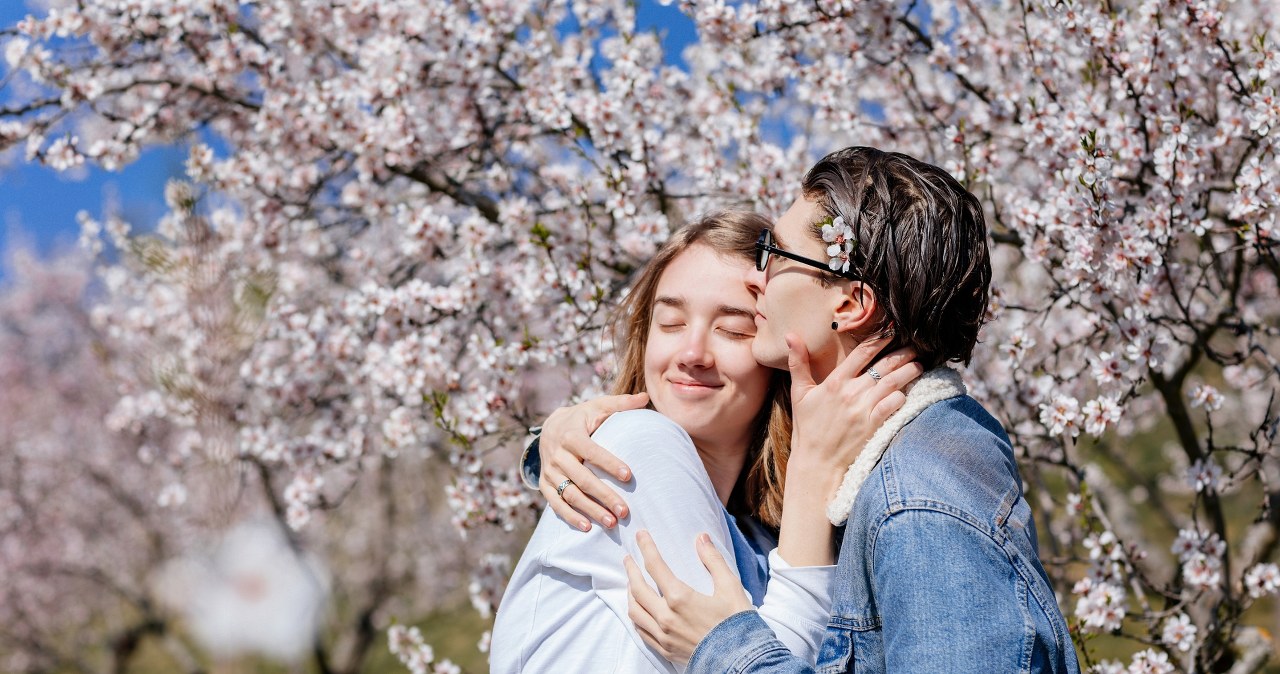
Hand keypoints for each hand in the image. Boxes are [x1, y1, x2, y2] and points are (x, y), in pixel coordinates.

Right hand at [538, 392, 648, 529]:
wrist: (550, 427)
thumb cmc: (582, 418)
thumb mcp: (598, 406)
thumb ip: (621, 403)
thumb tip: (645, 397)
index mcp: (571, 434)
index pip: (591, 451)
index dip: (609, 463)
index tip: (629, 476)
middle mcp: (557, 453)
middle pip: (581, 478)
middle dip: (603, 495)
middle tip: (625, 511)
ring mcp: (549, 471)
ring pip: (569, 494)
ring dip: (590, 510)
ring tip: (612, 523)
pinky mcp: (545, 484)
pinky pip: (556, 504)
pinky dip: (570, 517)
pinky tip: (588, 527)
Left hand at [624, 530, 750, 664]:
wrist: (740, 660)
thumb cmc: (736, 622)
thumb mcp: (730, 586)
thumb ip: (713, 560)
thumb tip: (701, 538)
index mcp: (679, 598)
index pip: (655, 566)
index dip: (646, 548)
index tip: (641, 535)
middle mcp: (666, 617)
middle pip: (638, 588)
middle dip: (631, 570)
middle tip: (628, 558)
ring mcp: (663, 635)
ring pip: (635, 611)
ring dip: (630, 594)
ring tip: (631, 583)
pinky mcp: (665, 649)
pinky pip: (641, 631)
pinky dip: (636, 616)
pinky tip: (638, 610)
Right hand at [785, 334, 922, 482]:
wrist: (817, 462)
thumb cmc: (808, 428)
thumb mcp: (799, 393)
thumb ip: (798, 363)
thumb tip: (790, 335)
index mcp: (835, 382)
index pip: (863, 352)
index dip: (880, 338)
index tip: (893, 330)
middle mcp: (852, 392)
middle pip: (885, 364)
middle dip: (903, 352)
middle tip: (915, 345)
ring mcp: (864, 408)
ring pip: (894, 382)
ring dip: (910, 371)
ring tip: (918, 365)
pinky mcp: (874, 424)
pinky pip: (895, 403)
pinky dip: (904, 396)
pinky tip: (909, 392)